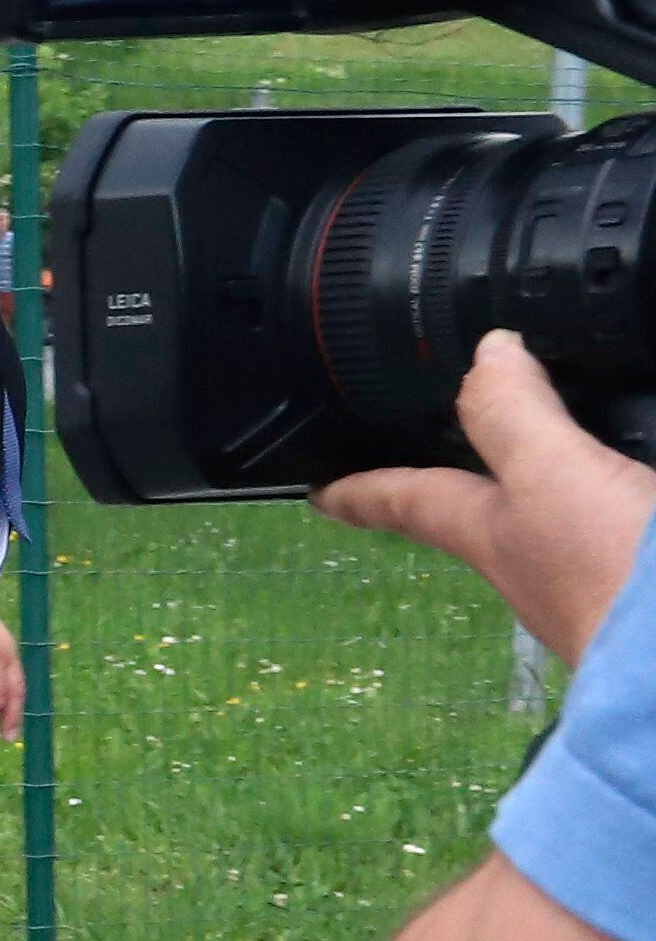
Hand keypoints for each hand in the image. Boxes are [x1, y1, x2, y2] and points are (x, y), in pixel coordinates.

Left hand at [323, 329, 655, 663]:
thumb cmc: (617, 583)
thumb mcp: (552, 480)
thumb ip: (515, 419)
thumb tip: (483, 355)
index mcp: (492, 536)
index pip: (406, 500)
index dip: (363, 487)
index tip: (318, 490)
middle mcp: (538, 561)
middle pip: (479, 515)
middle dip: (460, 479)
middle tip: (434, 452)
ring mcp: (602, 577)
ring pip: (558, 520)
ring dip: (551, 484)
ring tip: (549, 450)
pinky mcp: (652, 585)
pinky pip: (630, 531)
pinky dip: (629, 499)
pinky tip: (645, 490)